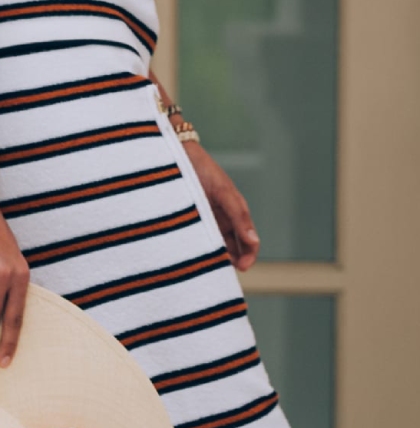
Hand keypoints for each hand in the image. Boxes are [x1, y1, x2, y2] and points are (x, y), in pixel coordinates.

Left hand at [184, 141, 260, 269]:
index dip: (248, 257)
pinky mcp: (186, 220)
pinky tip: (188, 258)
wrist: (174, 151)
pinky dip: (194, 250)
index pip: (248, 242)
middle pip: (231, 249)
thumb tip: (253, 242)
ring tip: (204, 270)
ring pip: (212, 247)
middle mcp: (221, 219)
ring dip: (212, 258)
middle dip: (229, 263)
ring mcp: (203, 220)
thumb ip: (238, 216)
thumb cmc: (202, 168)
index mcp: (235, 213)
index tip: (242, 268)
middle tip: (220, 275)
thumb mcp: (222, 191)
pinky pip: (193, 240)